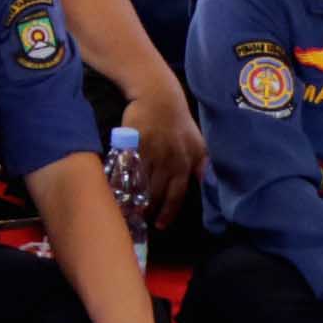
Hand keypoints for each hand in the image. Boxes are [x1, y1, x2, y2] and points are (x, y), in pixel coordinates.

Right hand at [122, 87, 208, 224]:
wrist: (159, 97)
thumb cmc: (179, 122)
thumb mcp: (198, 144)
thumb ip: (201, 165)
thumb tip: (205, 184)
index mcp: (185, 164)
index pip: (177, 195)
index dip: (168, 212)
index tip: (160, 225)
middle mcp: (168, 161)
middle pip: (156, 192)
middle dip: (149, 209)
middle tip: (140, 219)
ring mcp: (150, 152)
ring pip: (141, 182)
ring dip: (134, 197)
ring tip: (128, 208)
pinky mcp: (133, 143)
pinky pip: (127, 167)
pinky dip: (122, 180)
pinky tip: (117, 189)